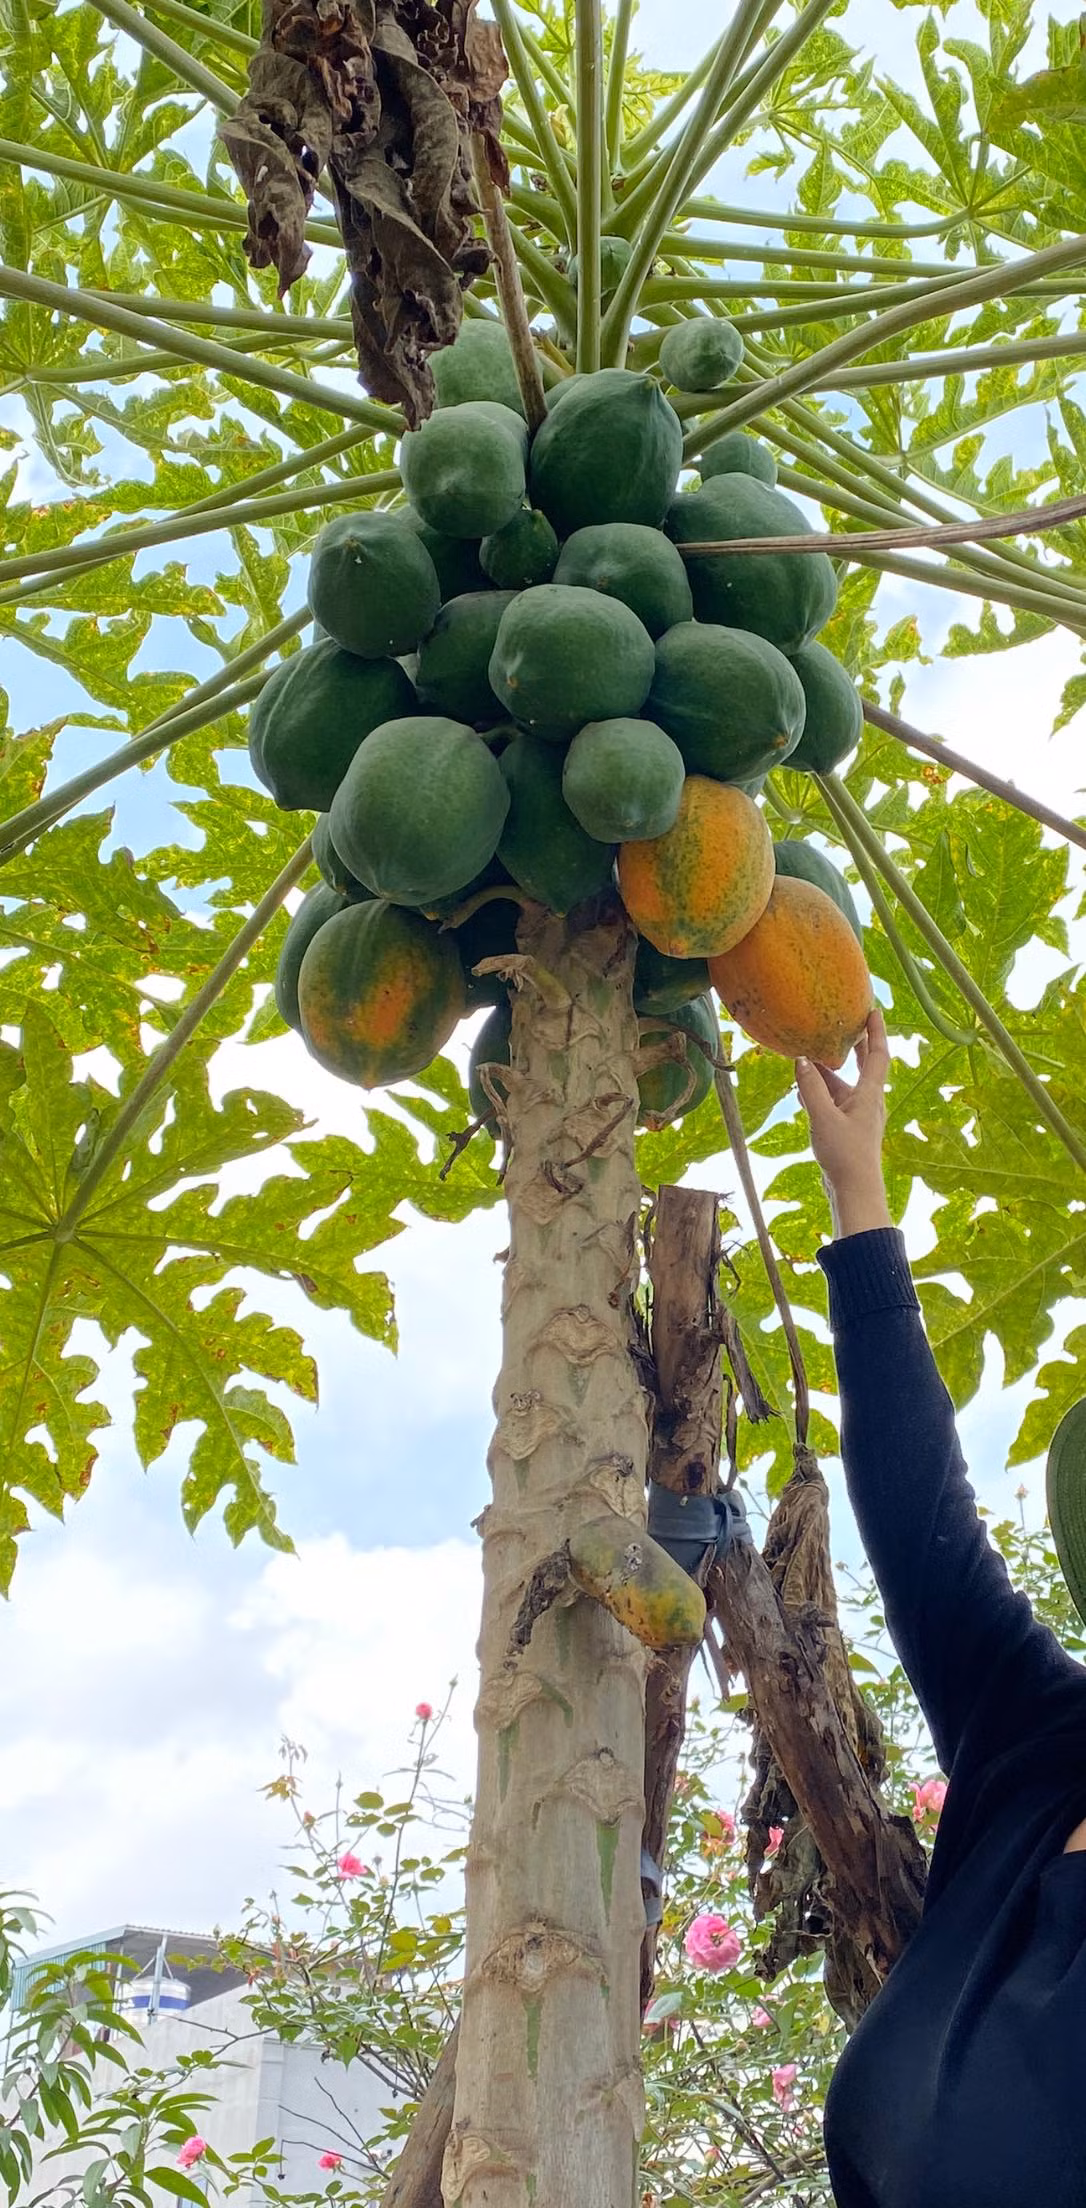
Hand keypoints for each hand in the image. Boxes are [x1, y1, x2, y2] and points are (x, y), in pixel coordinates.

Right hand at [795, 1008, 891, 1239]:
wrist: (854, 1190)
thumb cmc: (845, 1154)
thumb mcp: (823, 1117)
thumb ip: (811, 1088)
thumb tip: (800, 1061)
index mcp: (869, 1094)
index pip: (878, 1054)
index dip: (876, 1031)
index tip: (874, 1010)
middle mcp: (867, 1101)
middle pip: (863, 1066)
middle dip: (853, 1045)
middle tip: (843, 1024)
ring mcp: (858, 1115)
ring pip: (842, 1086)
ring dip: (827, 1073)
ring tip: (806, 1056)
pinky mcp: (847, 1128)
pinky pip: (833, 1102)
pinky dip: (820, 1093)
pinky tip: (803, 1091)